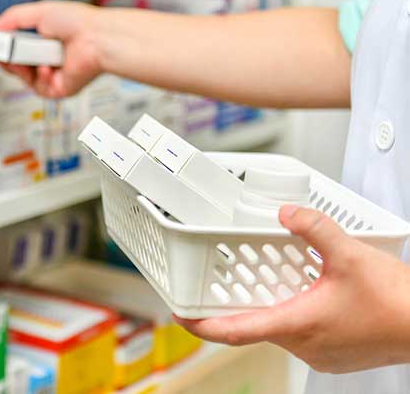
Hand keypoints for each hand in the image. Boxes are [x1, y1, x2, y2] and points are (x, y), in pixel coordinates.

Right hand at [0, 0, 103, 98]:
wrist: (97, 37)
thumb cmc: (78, 22)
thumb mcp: (38, 12)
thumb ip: (12, 18)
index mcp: (41, 41)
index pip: (13, 47)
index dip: (0, 46)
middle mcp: (45, 58)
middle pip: (12, 64)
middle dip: (3, 57)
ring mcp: (51, 75)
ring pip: (21, 77)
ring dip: (18, 66)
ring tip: (20, 54)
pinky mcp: (57, 90)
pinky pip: (37, 87)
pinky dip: (38, 75)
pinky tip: (44, 65)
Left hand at [174, 205, 409, 373]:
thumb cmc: (397, 303)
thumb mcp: (350, 255)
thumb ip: (315, 228)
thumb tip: (287, 212)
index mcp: (296, 325)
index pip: (234, 331)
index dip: (201, 325)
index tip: (178, 316)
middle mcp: (303, 346)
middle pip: (255, 327)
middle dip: (237, 306)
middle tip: (223, 283)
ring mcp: (320, 355)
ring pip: (279, 330)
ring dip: (270, 307)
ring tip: (267, 280)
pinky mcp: (335, 355)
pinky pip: (301, 335)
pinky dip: (293, 315)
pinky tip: (305, 294)